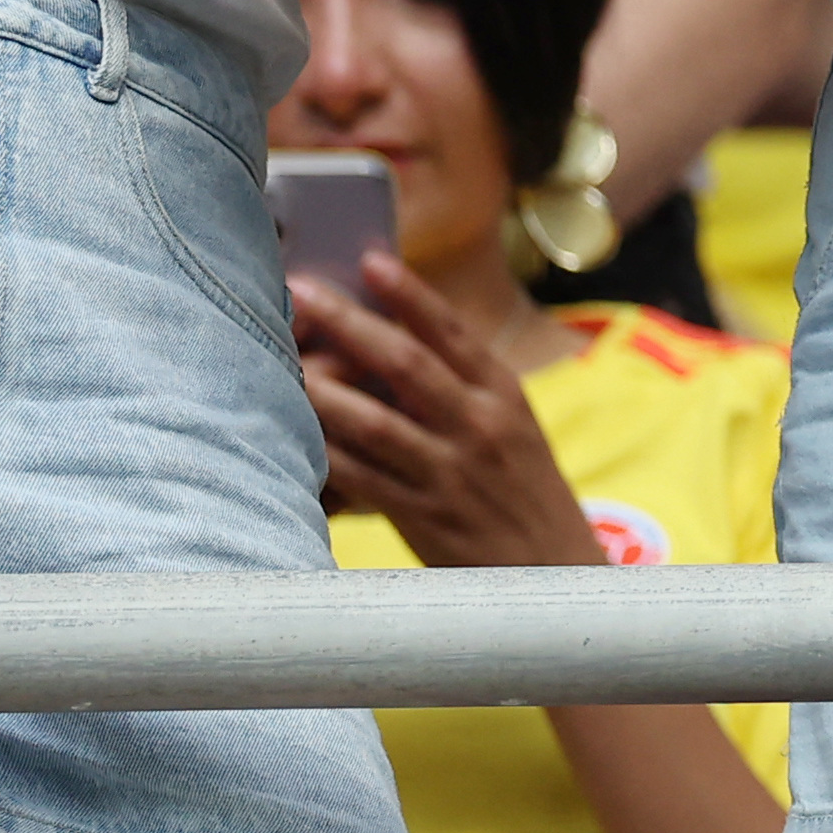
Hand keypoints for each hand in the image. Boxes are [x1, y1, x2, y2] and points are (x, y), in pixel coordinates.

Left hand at [292, 249, 607, 575]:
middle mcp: (480, 425)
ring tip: (279, 360)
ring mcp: (450, 471)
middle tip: (300, 290)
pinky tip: (288, 435)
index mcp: (504, 395)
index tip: (369, 260)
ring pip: (373, 421)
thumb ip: (464, 390)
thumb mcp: (513, 428)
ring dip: (321, 388)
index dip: (408, 293)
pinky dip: (324, 454)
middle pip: (405, 363)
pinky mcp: (423, 516)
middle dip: (347, 322)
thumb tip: (394, 344)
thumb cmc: (524, 494)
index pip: (452, 331)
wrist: (554, 572)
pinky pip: (361, 478)